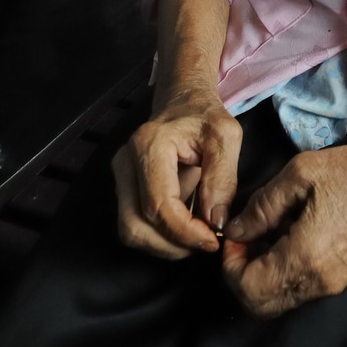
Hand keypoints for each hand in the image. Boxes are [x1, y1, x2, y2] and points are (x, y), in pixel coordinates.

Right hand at [111, 90, 241, 260]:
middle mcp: (125, 162)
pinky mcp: (123, 188)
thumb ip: (222, 179)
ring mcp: (120, 176)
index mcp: (149, 145)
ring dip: (164, 245)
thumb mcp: (226, 137)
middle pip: (136, 225)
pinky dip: (158, 237)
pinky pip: (133, 225)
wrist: (183, 101)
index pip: (158, 205)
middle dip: (173, 245)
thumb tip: (215, 221)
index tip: (212, 240)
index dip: (185, 232)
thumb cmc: (204, 116)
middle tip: (205, 242)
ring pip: (130, 231)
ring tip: (195, 236)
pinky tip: (183, 229)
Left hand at [221, 141, 346, 318]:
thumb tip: (236, 230)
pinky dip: (278, 272)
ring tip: (264, 233)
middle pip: (259, 304)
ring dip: (259, 274)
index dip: (230, 264)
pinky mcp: (338, 279)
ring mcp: (330, 285)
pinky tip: (283, 236)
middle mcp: (316, 281)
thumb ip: (261, 206)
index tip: (235, 233)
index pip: (247, 287)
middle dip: (240, 274)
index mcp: (304, 256)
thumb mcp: (299, 175)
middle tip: (244, 237)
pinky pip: (295, 289)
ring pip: (276, 300)